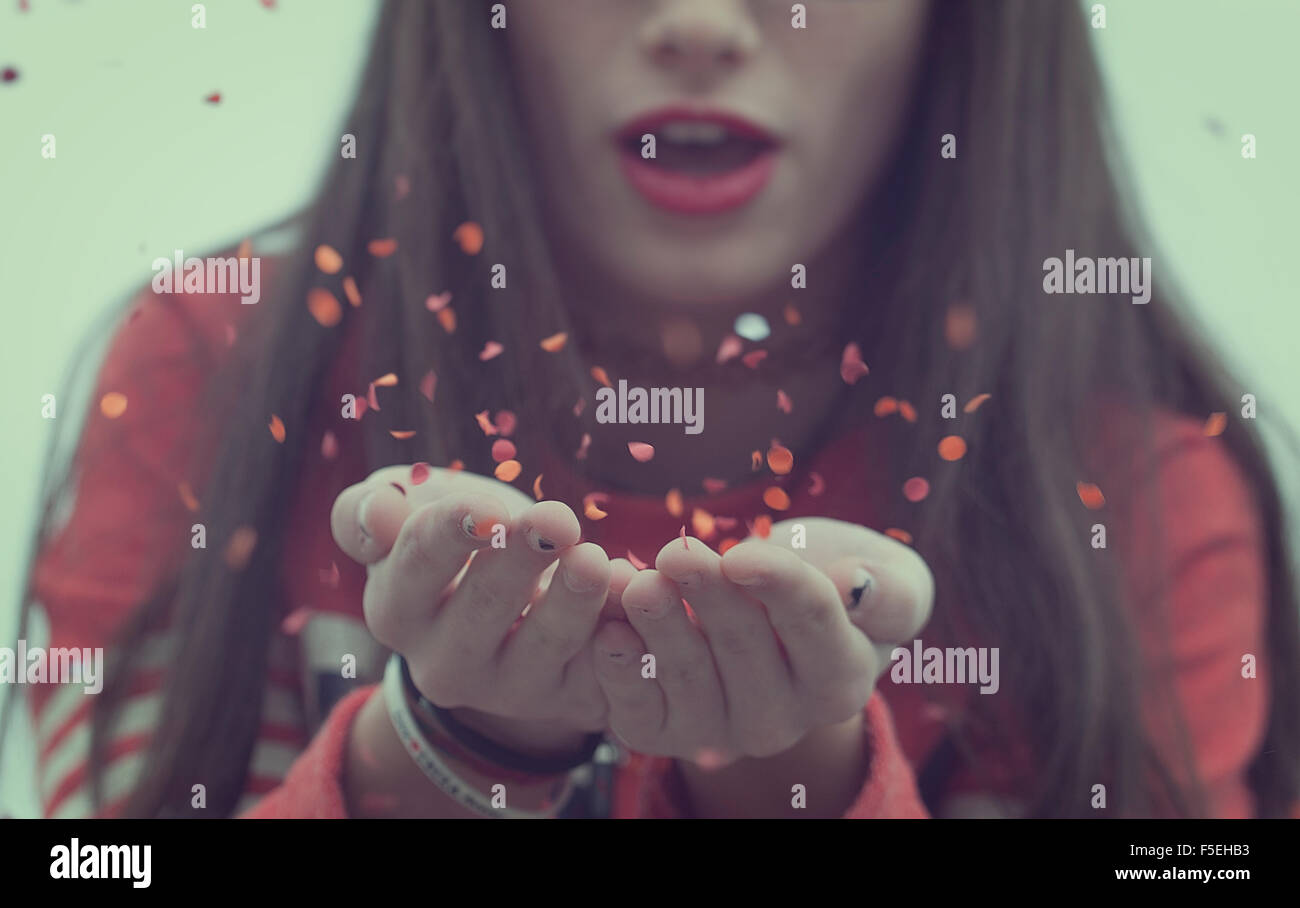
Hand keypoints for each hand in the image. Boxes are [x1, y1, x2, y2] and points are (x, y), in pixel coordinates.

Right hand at [331, 465, 634, 755]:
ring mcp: (511, 687)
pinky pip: (602, 669)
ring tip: (593, 560)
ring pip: (545, 647)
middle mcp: (445, 664)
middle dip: (518, 561)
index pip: (416, 568)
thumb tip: (376, 513)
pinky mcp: (571, 696)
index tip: (485, 509)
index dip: (450, 534)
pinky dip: (620, 631)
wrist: (511, 600)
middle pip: (482, 609)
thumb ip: (366, 513)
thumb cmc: (453, 540)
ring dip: (571, 602)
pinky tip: (632, 590)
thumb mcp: (403, 515)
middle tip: (555, 521)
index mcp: (395, 611)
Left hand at [589, 517, 933, 763]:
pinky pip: (640, 713)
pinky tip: (608, 633)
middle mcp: (783, 719)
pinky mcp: (664, 732)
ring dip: (660, 630)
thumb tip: (859, 585)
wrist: (771, 613)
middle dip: (709, 598)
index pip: (812, 624)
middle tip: (676, 553)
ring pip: (688, 682)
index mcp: (840, 677)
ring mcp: (720, 731)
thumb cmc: (834, 580)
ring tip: (638, 584)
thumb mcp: (888, 577)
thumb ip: (891, 591)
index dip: (777, 586)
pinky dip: (620, 674)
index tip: (741, 554)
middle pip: (743, 650)